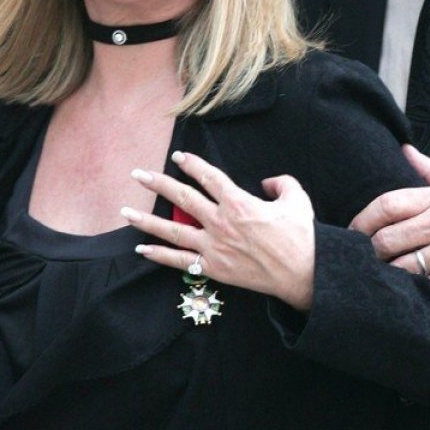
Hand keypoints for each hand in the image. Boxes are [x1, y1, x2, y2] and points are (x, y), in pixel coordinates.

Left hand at [121, 151, 316, 309]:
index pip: (209, 176)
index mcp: (239, 202)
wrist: (303, 273)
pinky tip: (142, 249)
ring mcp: (214, 246)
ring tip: (125, 212)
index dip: (192, 164)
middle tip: (138, 175)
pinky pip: (180, 261)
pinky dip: (160, 255)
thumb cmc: (301, 236)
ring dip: (147, 220)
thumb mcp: (297, 200)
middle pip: (182, 198)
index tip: (178, 157)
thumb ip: (281, 183)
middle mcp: (221, 222)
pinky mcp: (214, 268)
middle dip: (157, 183)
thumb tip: (267, 183)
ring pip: (173, 230)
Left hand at [349, 144, 429, 303]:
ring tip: (383, 271)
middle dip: (370, 250)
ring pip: (398, 265)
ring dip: (386, 271)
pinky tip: (406, 285)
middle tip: (366, 255)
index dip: (362, 219)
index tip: (354, 230)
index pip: (387, 205)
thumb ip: (429, 170)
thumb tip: (404, 149)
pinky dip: (408, 287)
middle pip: (386, 238)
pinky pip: (418, 285)